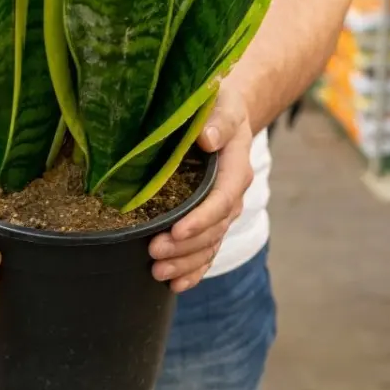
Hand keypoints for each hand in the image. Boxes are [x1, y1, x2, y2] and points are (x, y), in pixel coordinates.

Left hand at [149, 84, 253, 292]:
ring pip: (209, 245)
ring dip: (186, 263)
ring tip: (158, 272)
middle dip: (185, 246)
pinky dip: (194, 270)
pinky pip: (207, 251)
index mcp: (236, 168)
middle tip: (154, 253)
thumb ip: (218, 120)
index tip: (176, 230)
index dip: (200, 219)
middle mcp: (232, 195)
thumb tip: (207, 138)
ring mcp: (222, 211)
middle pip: (213, 229)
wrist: (223, 113)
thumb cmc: (218, 105)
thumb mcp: (222, 104)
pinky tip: (176, 285)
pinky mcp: (210, 220)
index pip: (222, 200)